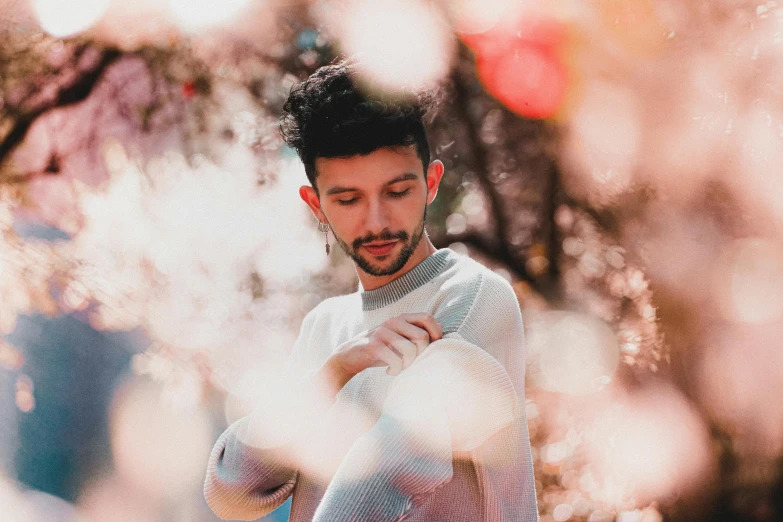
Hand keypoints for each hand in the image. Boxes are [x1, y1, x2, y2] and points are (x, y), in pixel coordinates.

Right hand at [318, 313, 442, 395]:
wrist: (350, 356)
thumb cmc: (381, 349)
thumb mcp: (400, 339)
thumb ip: (418, 332)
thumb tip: (442, 326)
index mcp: (402, 318)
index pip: (427, 318)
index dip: (435, 333)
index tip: (431, 350)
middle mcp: (393, 321)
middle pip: (422, 337)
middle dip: (420, 355)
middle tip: (411, 363)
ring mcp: (382, 332)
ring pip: (410, 349)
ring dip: (408, 365)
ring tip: (400, 368)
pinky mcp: (373, 345)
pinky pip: (395, 359)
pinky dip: (396, 370)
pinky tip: (390, 372)